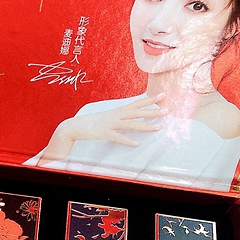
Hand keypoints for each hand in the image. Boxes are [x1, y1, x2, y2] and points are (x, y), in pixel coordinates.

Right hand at [38, 93, 167, 165]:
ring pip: (131, 124)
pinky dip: (128, 140)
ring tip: (158, 127)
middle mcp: (115, 115)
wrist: (73, 127)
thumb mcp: (105, 117)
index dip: (149, 99)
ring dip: (145, 125)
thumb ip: (116, 117)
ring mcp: (109, 124)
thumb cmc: (89, 124)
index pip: (136, 103)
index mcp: (116, 111)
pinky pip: (118, 137)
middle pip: (137, 112)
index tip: (162, 95)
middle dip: (152, 111)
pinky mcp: (103, 133)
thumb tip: (127, 119)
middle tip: (167, 110)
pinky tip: (137, 143)